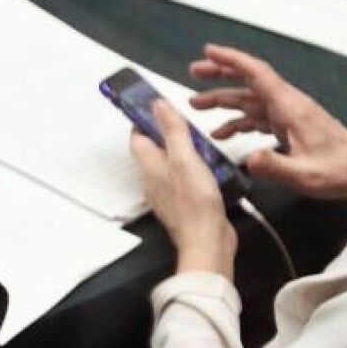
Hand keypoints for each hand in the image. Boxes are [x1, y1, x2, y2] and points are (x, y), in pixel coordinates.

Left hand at [128, 100, 236, 277]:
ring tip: (200, 142)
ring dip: (182, 152)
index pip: (137, 138)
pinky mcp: (185, 204)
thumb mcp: (184, 157)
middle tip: (184, 122)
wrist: (207, 242)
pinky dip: (194, 170)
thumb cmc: (195, 203)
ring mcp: (169, 194)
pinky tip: (209, 167)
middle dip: (166, 135)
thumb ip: (171, 131)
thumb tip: (157, 105)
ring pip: (170, 165)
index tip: (158, 108)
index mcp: (150, 167)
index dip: (144, 120)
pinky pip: (185, 180)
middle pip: (154, 151)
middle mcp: (155, 181)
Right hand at [188, 44, 346, 207]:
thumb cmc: (338, 172)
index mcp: (291, 108)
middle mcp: (288, 106)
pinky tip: (223, 133)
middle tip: (194, 73)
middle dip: (221, 75)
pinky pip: (258, 118)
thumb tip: (248, 159)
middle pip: (250, 82)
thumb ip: (275, 167)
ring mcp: (289, 116)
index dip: (232, 60)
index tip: (209, 51)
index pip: (257, 74)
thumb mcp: (304, 175)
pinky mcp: (290, 128)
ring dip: (225, 101)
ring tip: (198, 104)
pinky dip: (239, 122)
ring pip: (251, 101)